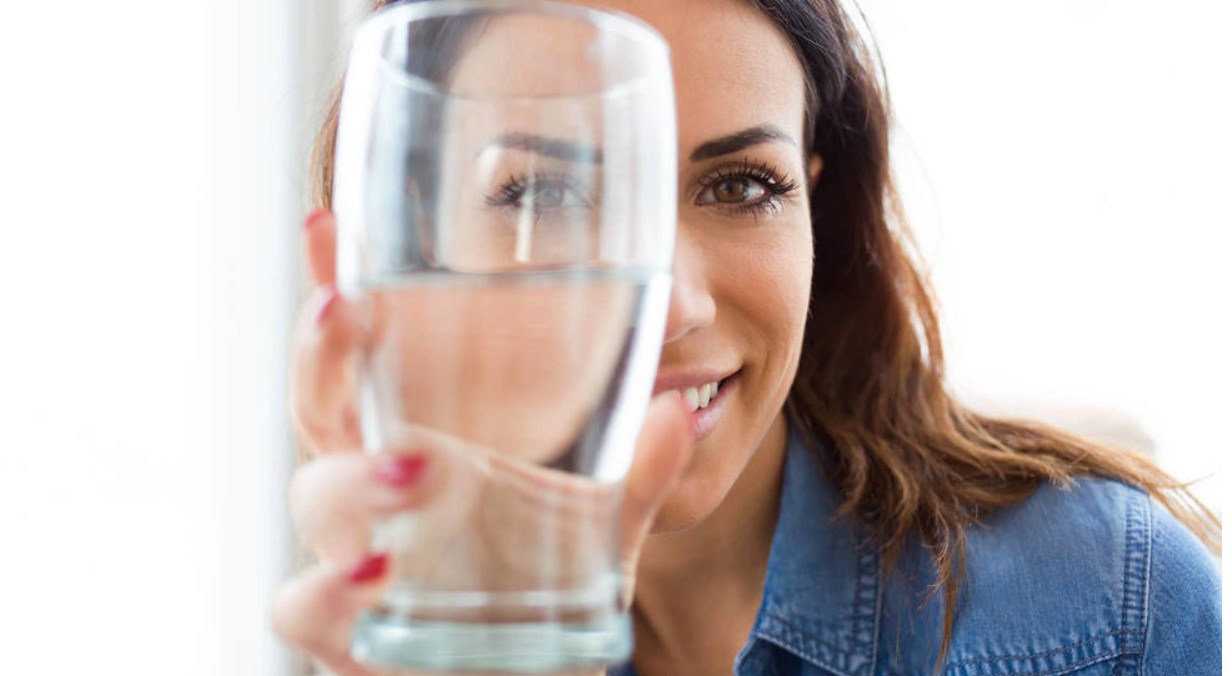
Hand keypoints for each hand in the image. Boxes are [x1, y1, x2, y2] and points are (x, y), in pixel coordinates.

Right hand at [271, 210, 691, 674]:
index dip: (332, 284)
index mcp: (421, 437)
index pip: (362, 350)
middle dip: (322, 353)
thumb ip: (641, 466)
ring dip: (350, 477)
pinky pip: (307, 609)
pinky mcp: (357, 632)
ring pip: (310, 502)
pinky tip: (378, 577)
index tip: (328, 221)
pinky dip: (331, 593)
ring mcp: (360, 555)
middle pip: (318, 406)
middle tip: (349, 307)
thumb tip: (680, 407)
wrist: (535, 671)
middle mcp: (377, 488)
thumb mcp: (605, 516)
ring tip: (418, 465)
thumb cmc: (550, 582)